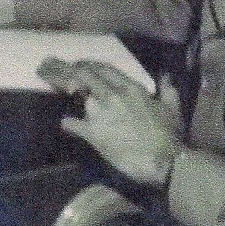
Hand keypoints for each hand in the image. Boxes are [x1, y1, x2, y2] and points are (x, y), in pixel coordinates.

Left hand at [37, 58, 181, 187]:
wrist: (163, 161)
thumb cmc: (169, 135)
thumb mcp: (172, 108)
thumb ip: (168, 89)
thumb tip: (166, 76)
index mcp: (131, 88)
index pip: (104, 68)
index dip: (88, 64)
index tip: (78, 64)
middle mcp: (112, 95)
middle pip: (84, 75)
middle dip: (68, 70)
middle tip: (54, 68)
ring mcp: (101, 113)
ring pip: (77, 95)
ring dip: (65, 91)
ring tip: (52, 85)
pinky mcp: (93, 132)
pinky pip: (73, 123)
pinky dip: (68, 123)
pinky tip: (65, 123)